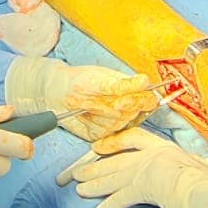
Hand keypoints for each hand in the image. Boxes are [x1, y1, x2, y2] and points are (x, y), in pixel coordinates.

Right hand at [5, 57, 156, 139]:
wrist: (55, 94)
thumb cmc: (79, 80)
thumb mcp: (98, 72)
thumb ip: (121, 80)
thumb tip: (145, 84)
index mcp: (87, 84)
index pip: (116, 88)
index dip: (133, 85)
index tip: (145, 81)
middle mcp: (87, 104)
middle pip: (124, 106)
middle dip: (142, 100)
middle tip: (152, 95)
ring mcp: (89, 122)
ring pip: (124, 120)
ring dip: (135, 112)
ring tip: (135, 103)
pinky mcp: (93, 135)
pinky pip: (118, 130)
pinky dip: (126, 122)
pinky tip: (124, 114)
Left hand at [58, 128, 207, 207]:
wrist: (207, 189)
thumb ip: (202, 171)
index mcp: (166, 148)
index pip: (135, 138)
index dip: (114, 142)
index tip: (98, 146)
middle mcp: (153, 156)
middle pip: (117, 160)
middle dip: (94, 167)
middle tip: (76, 173)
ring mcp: (145, 171)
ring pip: (114, 177)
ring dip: (95, 184)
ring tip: (80, 189)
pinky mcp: (141, 188)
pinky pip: (121, 197)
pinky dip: (110, 205)